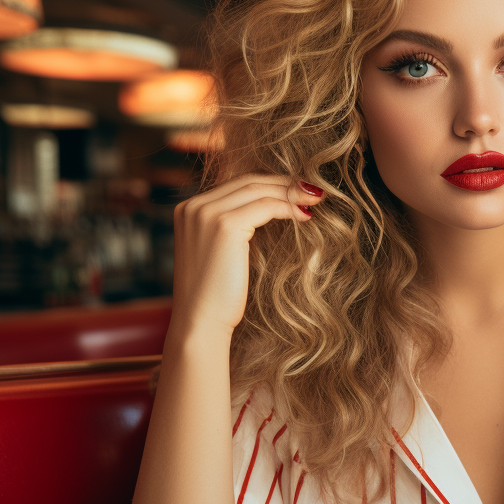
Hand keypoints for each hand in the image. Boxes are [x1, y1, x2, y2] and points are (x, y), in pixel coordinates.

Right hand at [169, 174, 320, 338]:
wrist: (201, 322)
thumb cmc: (217, 296)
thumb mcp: (221, 253)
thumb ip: (235, 229)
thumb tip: (273, 212)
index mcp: (189, 209)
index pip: (237, 185)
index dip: (270, 184)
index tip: (296, 191)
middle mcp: (194, 206)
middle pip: (248, 181)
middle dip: (284, 183)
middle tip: (312, 191)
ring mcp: (207, 213)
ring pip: (259, 190)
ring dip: (291, 193)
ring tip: (315, 201)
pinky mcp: (225, 225)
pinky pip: (266, 206)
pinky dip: (288, 208)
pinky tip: (305, 216)